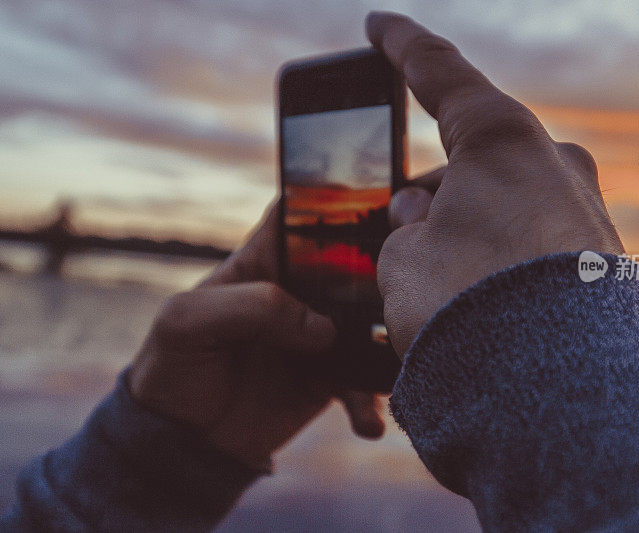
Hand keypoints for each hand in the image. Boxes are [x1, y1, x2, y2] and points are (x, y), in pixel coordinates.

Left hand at [129, 205, 384, 469]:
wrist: (181, 443)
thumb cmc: (173, 366)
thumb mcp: (187, 321)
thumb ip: (250, 307)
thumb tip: (323, 327)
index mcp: (262, 262)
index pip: (300, 214)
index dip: (332, 196)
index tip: (373, 194)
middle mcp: (298, 292)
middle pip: (352, 262)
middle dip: (382, 266)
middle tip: (407, 280)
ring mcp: (318, 334)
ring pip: (370, 320)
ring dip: (388, 335)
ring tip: (399, 359)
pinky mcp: (329, 377)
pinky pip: (362, 383)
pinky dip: (368, 401)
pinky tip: (367, 424)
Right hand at [368, 12, 624, 355]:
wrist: (559, 394)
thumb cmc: (469, 311)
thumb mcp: (404, 260)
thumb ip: (407, 227)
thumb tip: (424, 218)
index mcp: (504, 140)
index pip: (442, 75)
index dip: (402, 49)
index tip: (379, 24)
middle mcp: (557, 165)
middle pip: (474, 160)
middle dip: (431, 191)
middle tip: (397, 233)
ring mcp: (588, 214)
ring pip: (503, 208)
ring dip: (463, 234)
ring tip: (436, 291)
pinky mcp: (606, 264)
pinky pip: (533, 250)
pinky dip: (499, 267)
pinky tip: (482, 309)